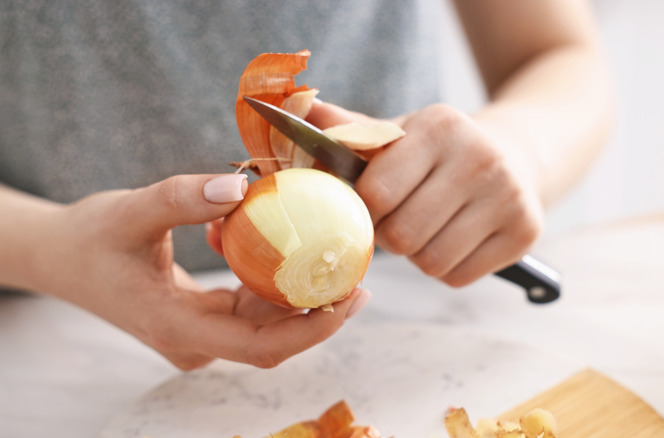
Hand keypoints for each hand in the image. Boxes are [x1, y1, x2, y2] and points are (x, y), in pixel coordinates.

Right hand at [35, 174, 369, 369]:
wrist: (61, 256)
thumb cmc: (90, 237)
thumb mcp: (132, 211)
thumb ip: (182, 198)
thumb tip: (240, 186)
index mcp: (179, 328)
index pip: (262, 345)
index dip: (313, 329)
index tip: (351, 298)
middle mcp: (196, 341)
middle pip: (275, 338)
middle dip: (320, 308)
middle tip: (358, 266)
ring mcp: (201, 333)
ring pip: (266, 321)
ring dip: (298, 287)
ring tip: (333, 247)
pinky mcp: (205, 318)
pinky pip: (252, 305)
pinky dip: (271, 276)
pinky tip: (279, 238)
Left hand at [306, 101, 543, 285]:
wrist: (514, 156)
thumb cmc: (438, 152)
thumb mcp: (399, 134)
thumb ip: (349, 129)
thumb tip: (301, 106)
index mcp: (439, 127)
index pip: (376, 193)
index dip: (363, 211)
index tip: (370, 206)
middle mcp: (480, 158)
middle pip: (403, 236)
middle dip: (390, 238)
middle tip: (397, 223)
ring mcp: (509, 196)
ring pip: (431, 262)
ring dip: (419, 256)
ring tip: (428, 229)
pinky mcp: (526, 231)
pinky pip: (459, 277)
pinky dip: (448, 268)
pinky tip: (455, 240)